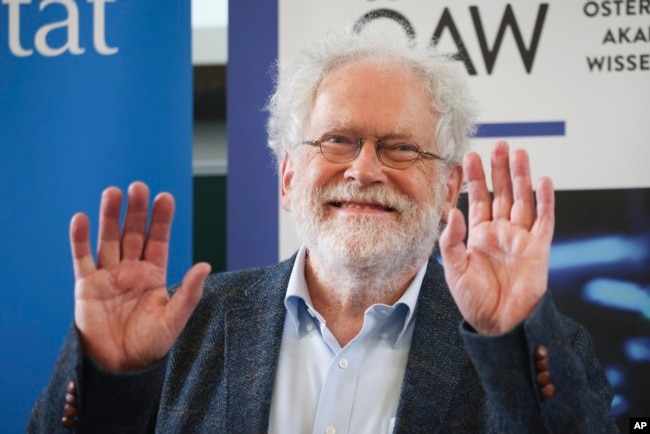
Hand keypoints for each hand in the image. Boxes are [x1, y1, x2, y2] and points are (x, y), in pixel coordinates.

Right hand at [70, 182, 210, 371]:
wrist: (121, 368)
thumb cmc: (151, 345)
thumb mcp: (174, 318)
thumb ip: (189, 292)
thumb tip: (206, 265)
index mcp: (154, 274)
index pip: (158, 240)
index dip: (161, 219)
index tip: (165, 197)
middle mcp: (131, 270)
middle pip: (133, 234)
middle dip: (136, 211)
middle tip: (139, 187)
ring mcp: (108, 276)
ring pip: (108, 239)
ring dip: (109, 217)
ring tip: (112, 193)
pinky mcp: (86, 286)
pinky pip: (82, 258)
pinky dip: (80, 239)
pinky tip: (81, 219)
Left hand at [439, 141, 553, 334]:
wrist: (497, 323)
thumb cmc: (473, 299)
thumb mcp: (453, 268)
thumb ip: (451, 240)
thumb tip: (452, 211)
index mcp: (479, 235)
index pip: (477, 199)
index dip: (474, 178)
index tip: (468, 156)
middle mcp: (500, 232)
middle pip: (502, 193)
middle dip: (499, 169)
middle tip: (498, 144)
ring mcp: (520, 238)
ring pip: (522, 200)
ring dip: (520, 177)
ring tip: (518, 153)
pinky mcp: (539, 248)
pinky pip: (544, 220)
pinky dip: (545, 200)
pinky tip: (542, 181)